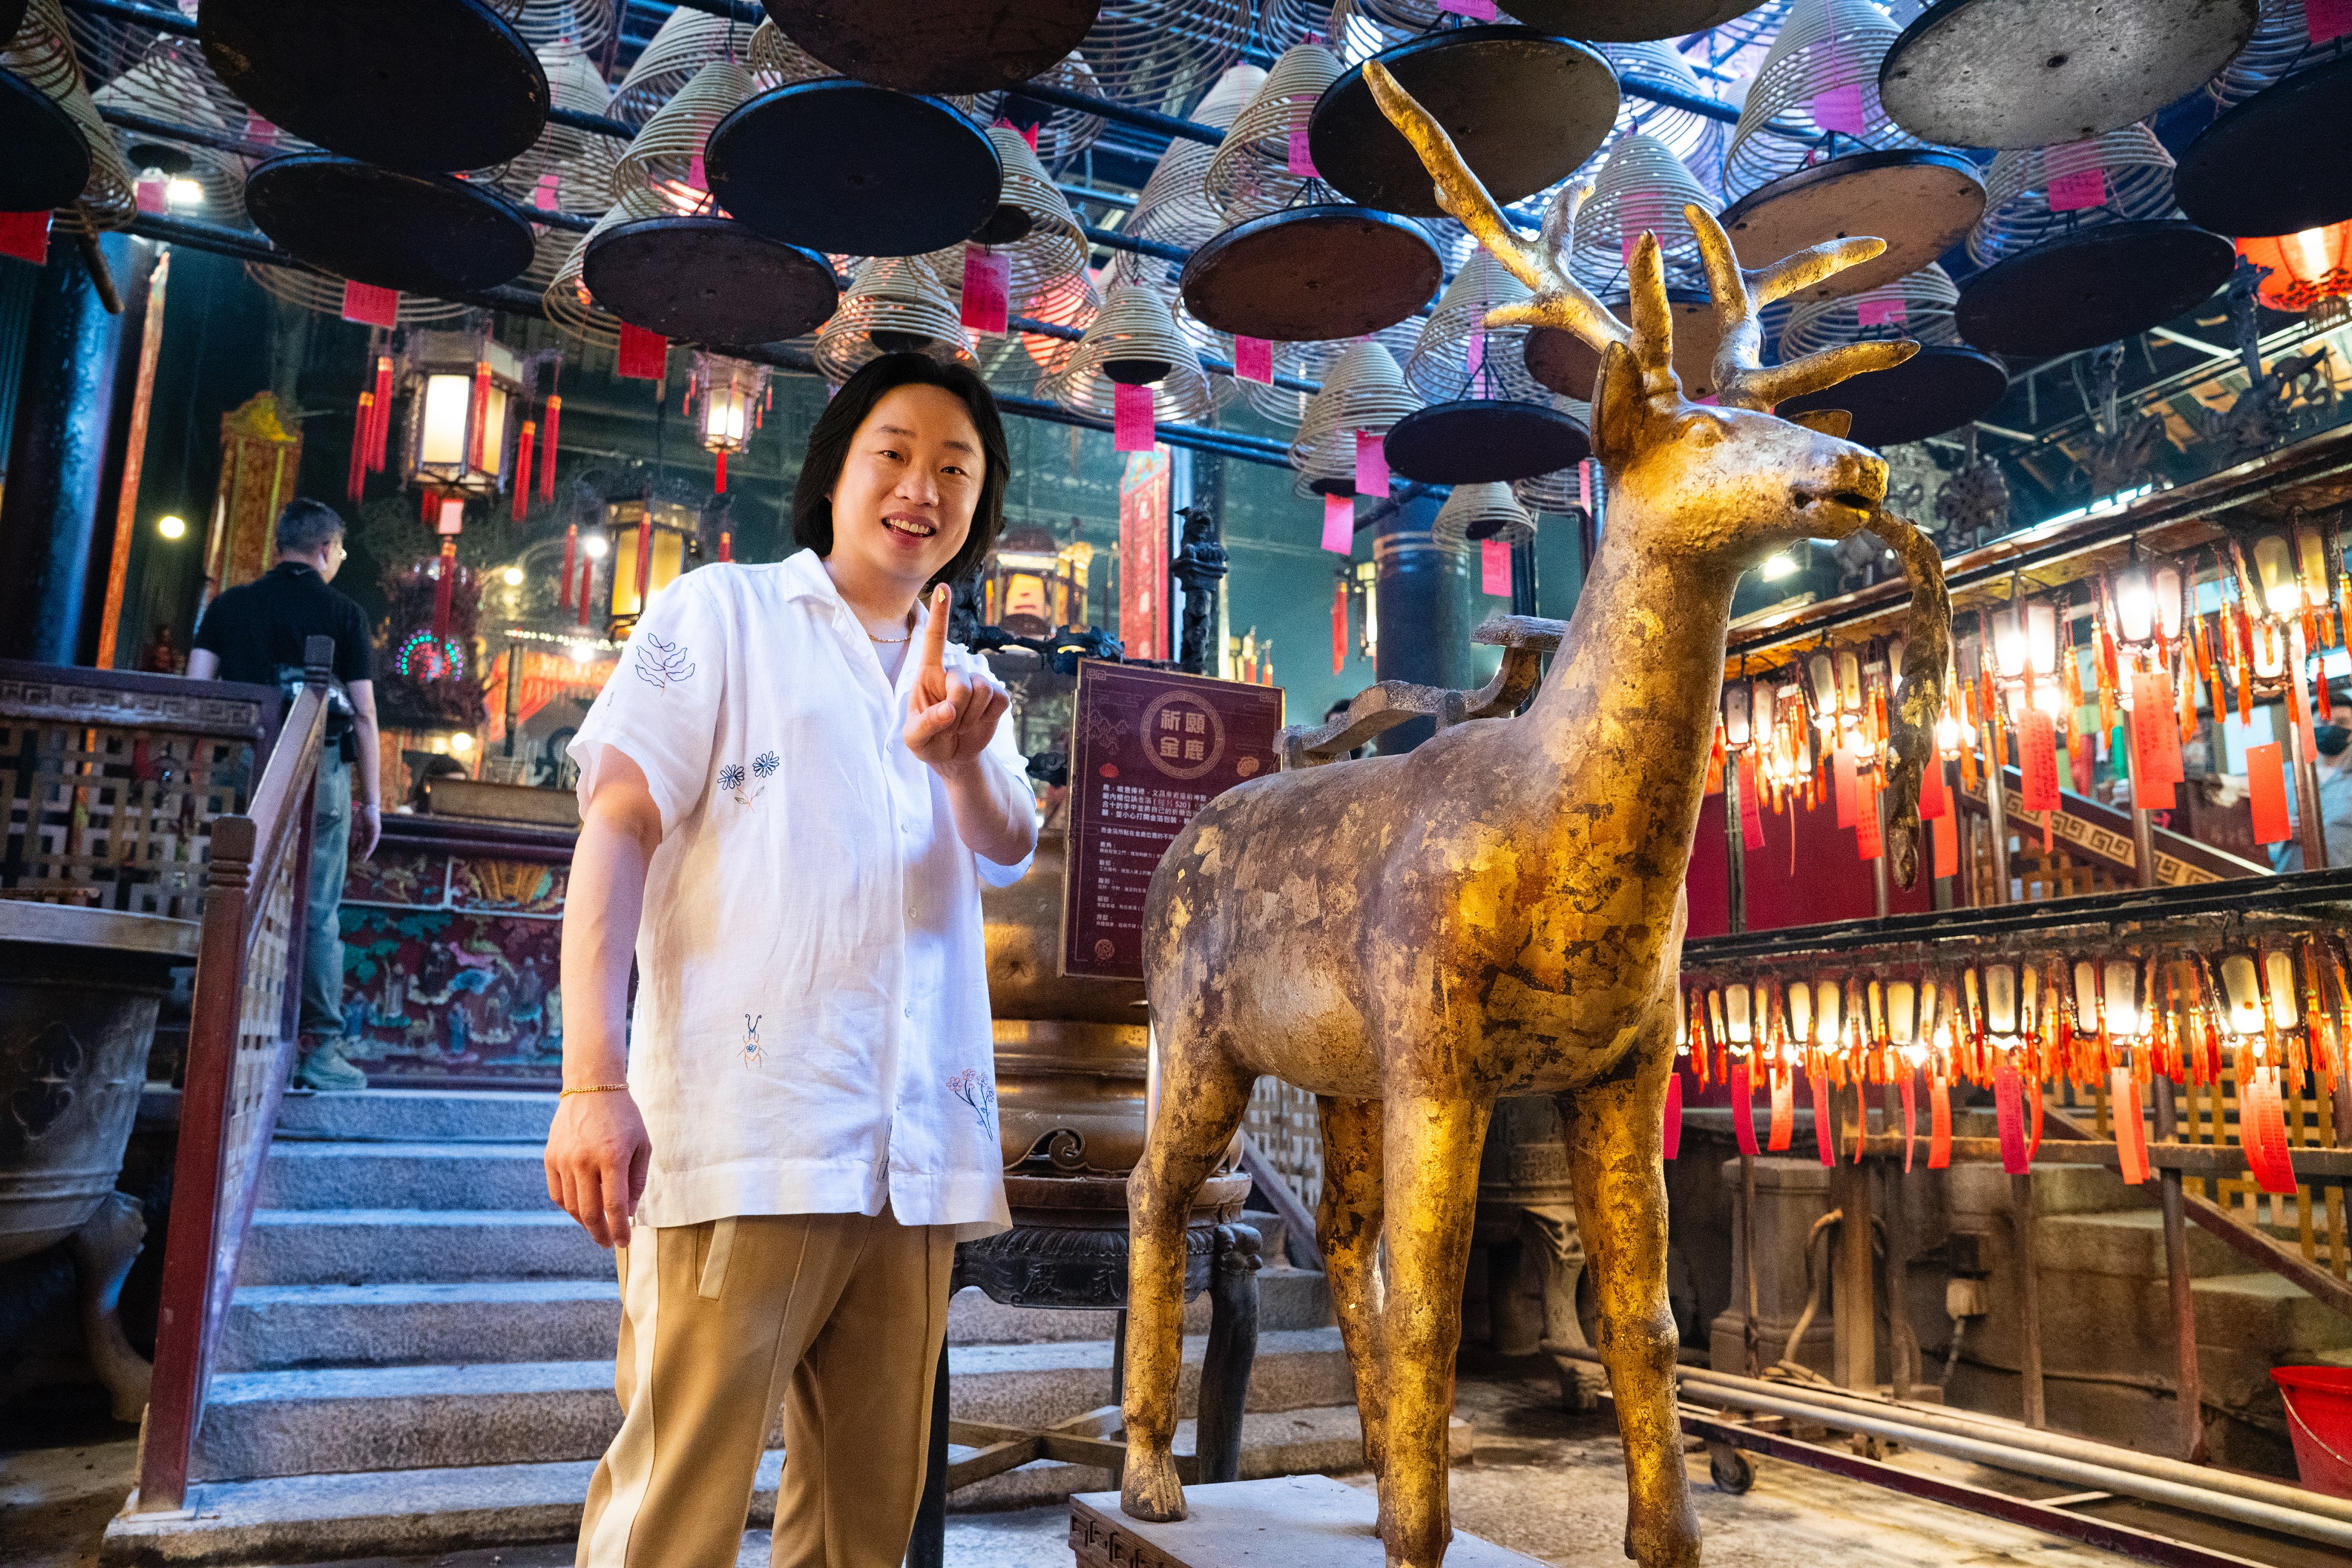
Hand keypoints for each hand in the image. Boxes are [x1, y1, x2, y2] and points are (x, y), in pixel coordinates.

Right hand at [353, 803, 380, 862]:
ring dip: (368, 851)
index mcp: (366, 835)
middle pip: (368, 846)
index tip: (357, 858)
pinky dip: (371, 844)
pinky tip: (368, 850)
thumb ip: (354, 838)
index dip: (360, 852)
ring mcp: (375, 832)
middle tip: (361, 861)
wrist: (366, 806)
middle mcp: (372, 835)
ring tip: (364, 858)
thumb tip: (352, 847)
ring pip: (372, 844)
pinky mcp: (377, 829)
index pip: (363, 845)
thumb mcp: (355, 829)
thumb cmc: (360, 817)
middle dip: (364, 854)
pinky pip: (374, 838)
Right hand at [545, 1088, 651, 1247]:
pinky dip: (569, 1207)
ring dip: (585, 1222)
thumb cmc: (624, 1117)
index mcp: (612, 1157)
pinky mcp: (550, 1158)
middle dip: (600, 1233)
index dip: (619, 1229)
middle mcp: (585, 1160)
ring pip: (571, 1206)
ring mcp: (564, 1159)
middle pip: (589, 1212)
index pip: (614, 1206)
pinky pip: (558, 1193)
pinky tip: (581, 1209)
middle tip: (607, 1243)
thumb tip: (628, 1213)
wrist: (592, 1086)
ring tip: (597, 1227)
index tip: (624, 1243)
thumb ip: (637, 1181)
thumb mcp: (641, 1145)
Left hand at [904, 584, 1009, 772]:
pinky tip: (978, 724)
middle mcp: (953, 673)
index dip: (940, 614)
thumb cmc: (926, 741)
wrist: (952, 756)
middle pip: (963, 679)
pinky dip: (988, 717)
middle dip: (957, 708)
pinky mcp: (996, 697)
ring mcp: (977, 683)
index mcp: (928, 674)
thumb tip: (951, 710)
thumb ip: (927, 724)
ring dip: (972, 716)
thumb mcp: (915, 739)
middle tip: (949, 726)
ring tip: (960, 726)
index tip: (943, 587)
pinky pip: (1001, 699)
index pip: (934, 640)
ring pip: (984, 688)